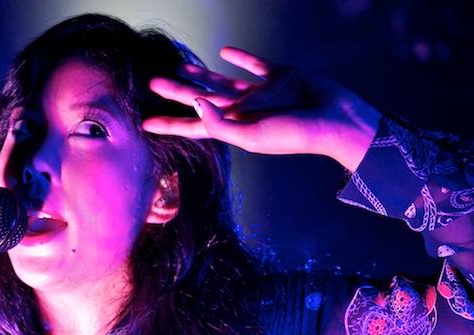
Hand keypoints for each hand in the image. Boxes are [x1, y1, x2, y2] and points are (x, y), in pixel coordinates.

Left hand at [141, 46, 380, 171]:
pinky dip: (240, 58)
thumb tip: (193, 104)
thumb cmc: (295, 135)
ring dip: (200, 74)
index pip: (193, 127)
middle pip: (201, 99)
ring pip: (222, 81)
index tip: (143, 124)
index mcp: (234, 128)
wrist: (336, 121)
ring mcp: (261, 93)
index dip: (169, 125)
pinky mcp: (280, 76)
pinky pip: (254, 65)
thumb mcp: (251, 136)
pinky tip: (225, 52)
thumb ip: (219, 123)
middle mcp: (243, 110)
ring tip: (179, 67)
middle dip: (176, 93)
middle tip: (152, 83)